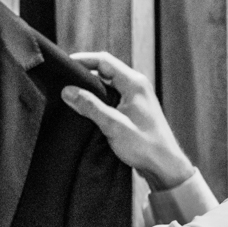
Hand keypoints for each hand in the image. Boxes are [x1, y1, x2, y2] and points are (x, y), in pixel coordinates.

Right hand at [62, 52, 194, 190]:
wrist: (164, 165)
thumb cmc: (144, 146)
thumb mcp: (113, 125)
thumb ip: (90, 106)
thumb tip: (67, 90)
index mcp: (134, 83)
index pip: (104, 61)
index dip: (83, 60)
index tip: (63, 64)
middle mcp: (137, 86)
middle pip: (106, 70)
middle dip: (84, 73)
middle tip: (63, 78)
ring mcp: (136, 97)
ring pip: (108, 84)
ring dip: (91, 87)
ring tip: (70, 91)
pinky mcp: (134, 109)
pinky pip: (113, 96)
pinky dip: (99, 98)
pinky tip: (86, 106)